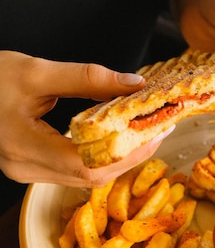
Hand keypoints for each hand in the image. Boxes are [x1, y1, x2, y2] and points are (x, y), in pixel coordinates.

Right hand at [0, 51, 172, 188]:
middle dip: (130, 156)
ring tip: (142, 132)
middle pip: (90, 176)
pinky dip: (98, 156)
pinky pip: (72, 169)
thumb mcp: (36, 71)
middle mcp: (24, 168)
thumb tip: (132, 84)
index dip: (129, 152)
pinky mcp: (28, 165)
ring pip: (83, 176)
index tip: (157, 131)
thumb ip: (86, 78)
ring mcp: (24, 171)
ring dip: (117, 157)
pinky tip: (114, 138)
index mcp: (23, 147)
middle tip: (158, 130)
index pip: (89, 165)